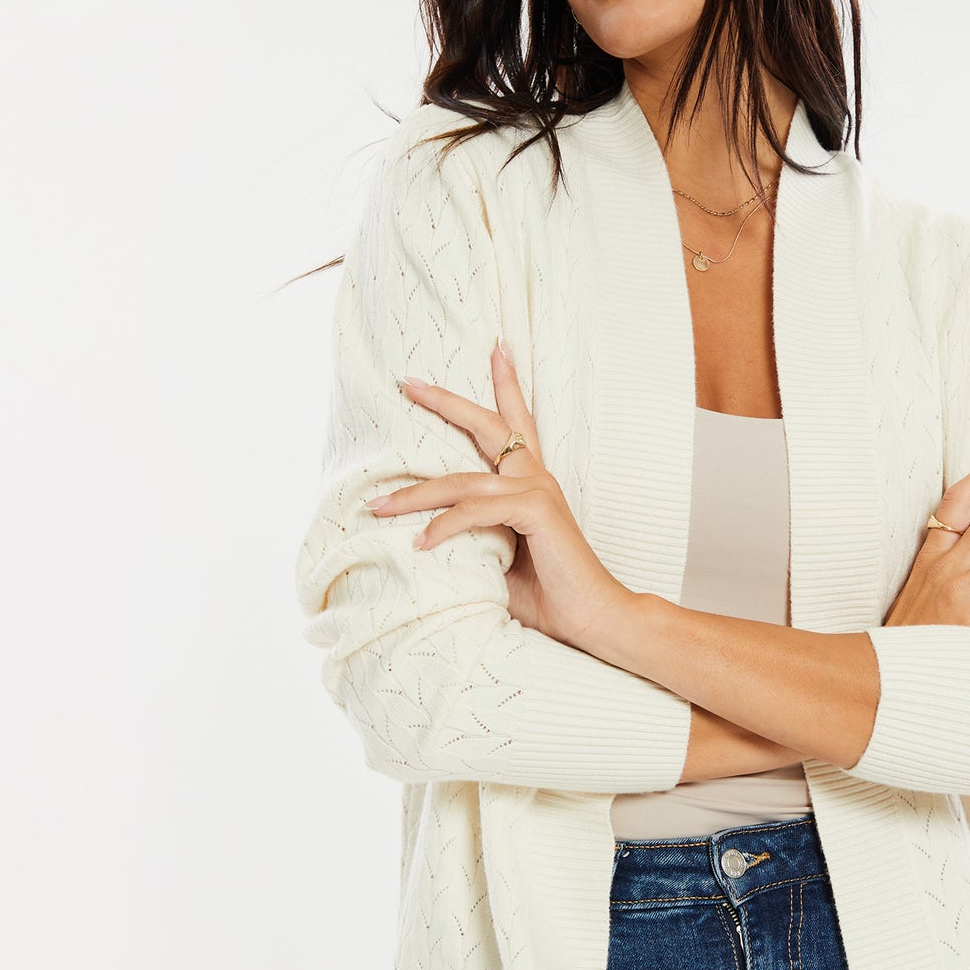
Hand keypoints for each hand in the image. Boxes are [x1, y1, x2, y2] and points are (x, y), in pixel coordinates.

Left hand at [363, 339, 633, 649]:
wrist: (592, 620)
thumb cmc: (549, 597)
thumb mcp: (500, 560)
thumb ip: (475, 540)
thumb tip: (427, 540)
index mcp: (532, 485)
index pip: (517, 424)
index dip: (507, 385)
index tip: (497, 349)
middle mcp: (537, 479)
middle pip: (489, 424)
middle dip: (447, 401)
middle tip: (410, 381)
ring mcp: (538, 491)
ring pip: (463, 480)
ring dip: (415, 494)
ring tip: (377, 506)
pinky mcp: (537, 512)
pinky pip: (477, 510)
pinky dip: (444, 525)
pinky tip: (420, 543)